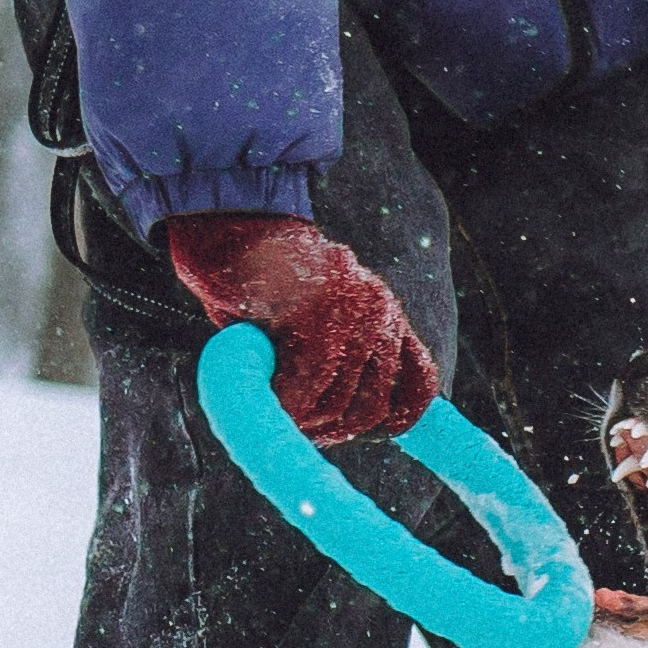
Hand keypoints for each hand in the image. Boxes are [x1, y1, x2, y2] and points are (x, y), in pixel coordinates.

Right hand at [166, 213, 439, 445]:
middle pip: (374, 405)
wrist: (228, 218)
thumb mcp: (310, 322)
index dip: (400, 415)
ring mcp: (352, 310)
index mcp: (384, 313)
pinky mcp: (318, 311)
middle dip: (336, 427)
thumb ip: (336, 362)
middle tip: (299, 423)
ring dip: (306, 418)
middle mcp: (379, 311)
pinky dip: (287, 402)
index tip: (374, 429)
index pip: (420, 381)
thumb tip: (336, 419)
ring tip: (276, 402)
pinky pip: (310, 384)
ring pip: (341, 401)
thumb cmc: (259, 278)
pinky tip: (269, 394)